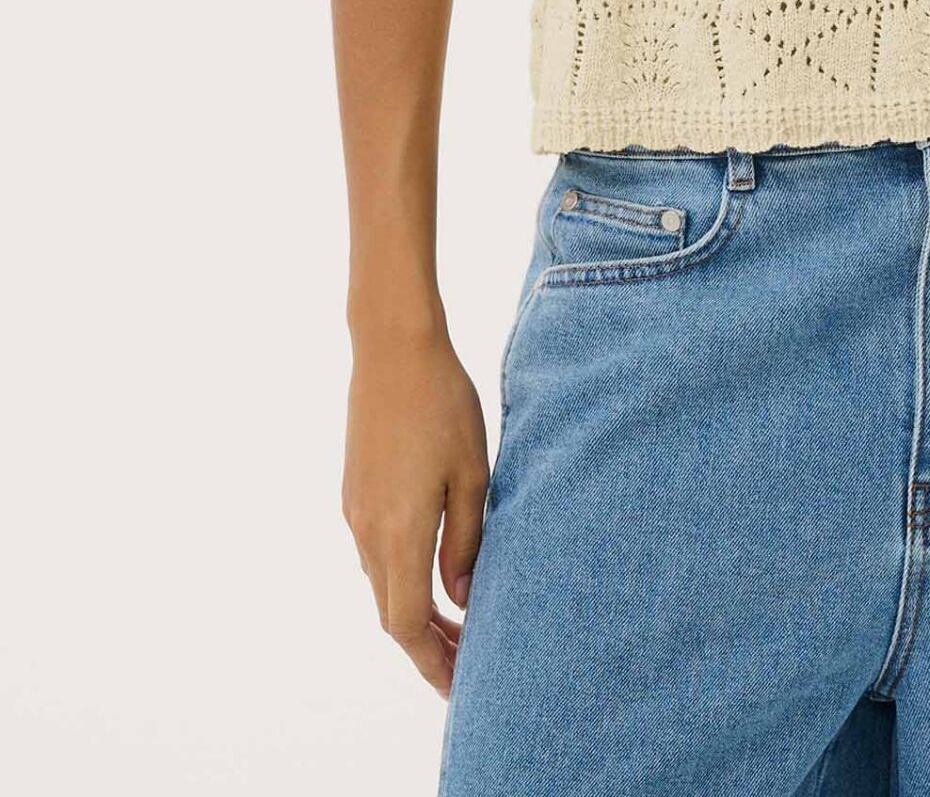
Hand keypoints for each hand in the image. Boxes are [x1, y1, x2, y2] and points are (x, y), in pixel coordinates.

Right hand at [342, 324, 489, 695]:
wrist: (391, 347)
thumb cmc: (443, 403)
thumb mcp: (472, 473)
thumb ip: (467, 542)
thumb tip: (462, 599)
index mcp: (399, 532)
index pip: (407, 625)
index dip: (432, 662)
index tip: (461, 684)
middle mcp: (367, 531)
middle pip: (391, 613)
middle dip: (428, 645)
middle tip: (469, 663)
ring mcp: (355, 511)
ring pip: (382, 584)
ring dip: (415, 611)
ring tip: (459, 624)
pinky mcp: (353, 492)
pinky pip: (376, 553)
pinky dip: (403, 577)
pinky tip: (433, 571)